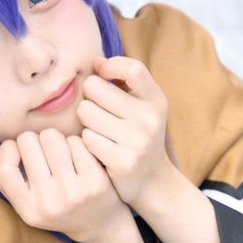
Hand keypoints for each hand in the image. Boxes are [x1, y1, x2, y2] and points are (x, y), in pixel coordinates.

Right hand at [0, 129, 144, 242]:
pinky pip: (76, 141)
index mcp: (29, 211)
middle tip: (42, 148)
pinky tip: (77, 154)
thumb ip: (9, 182)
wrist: (99, 224)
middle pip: (28, 143)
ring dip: (54, 138)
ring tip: (60, 151)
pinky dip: (74, 142)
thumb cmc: (57, 206)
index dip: (7, 150)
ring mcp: (74, 192)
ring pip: (52, 137)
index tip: (15, 147)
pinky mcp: (96, 181)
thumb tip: (5, 146)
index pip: (5, 170)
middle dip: (33, 139)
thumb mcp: (28, 206)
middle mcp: (50, 203)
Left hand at [77, 57, 172, 210]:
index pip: (132, 69)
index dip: (110, 66)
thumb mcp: (142, 108)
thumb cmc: (139, 136)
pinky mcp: (121, 161)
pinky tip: (98, 148)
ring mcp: (136, 141)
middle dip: (90, 97)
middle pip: (95, 88)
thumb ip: (122, 82)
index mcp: (156, 101)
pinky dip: (86, 141)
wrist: (152, 182)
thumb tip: (95, 61)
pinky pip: (86, 138)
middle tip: (97, 111)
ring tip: (98, 130)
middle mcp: (149, 119)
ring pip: (86, 112)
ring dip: (85, 121)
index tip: (102, 74)